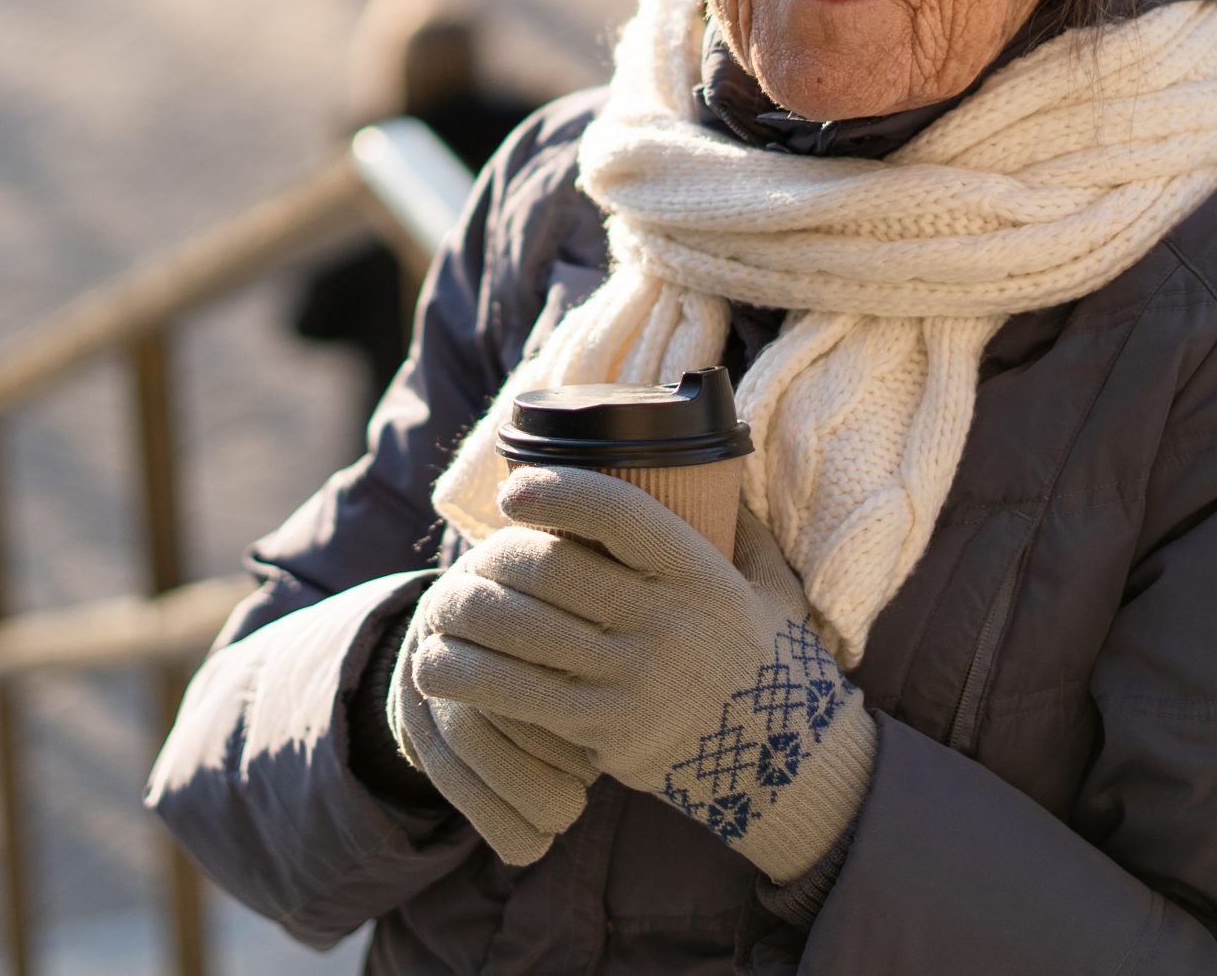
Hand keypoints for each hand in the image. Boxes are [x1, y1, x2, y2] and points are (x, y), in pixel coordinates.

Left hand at [411, 467, 876, 884]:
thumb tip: (708, 455)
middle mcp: (668, 624)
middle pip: (551, 571)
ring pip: (520, 632)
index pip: (621, 514)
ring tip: (444, 607)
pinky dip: (463, 676)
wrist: (782, 761)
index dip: (559, 491)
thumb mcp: (770, 581)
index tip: (514, 490)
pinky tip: (434, 664)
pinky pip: (514, 696)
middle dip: (495, 559)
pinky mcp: (604, 731)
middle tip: (475, 558)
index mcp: (702, 575)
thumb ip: (738, 524)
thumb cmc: (763, 654)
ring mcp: (634, 681)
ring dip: (465, 614)